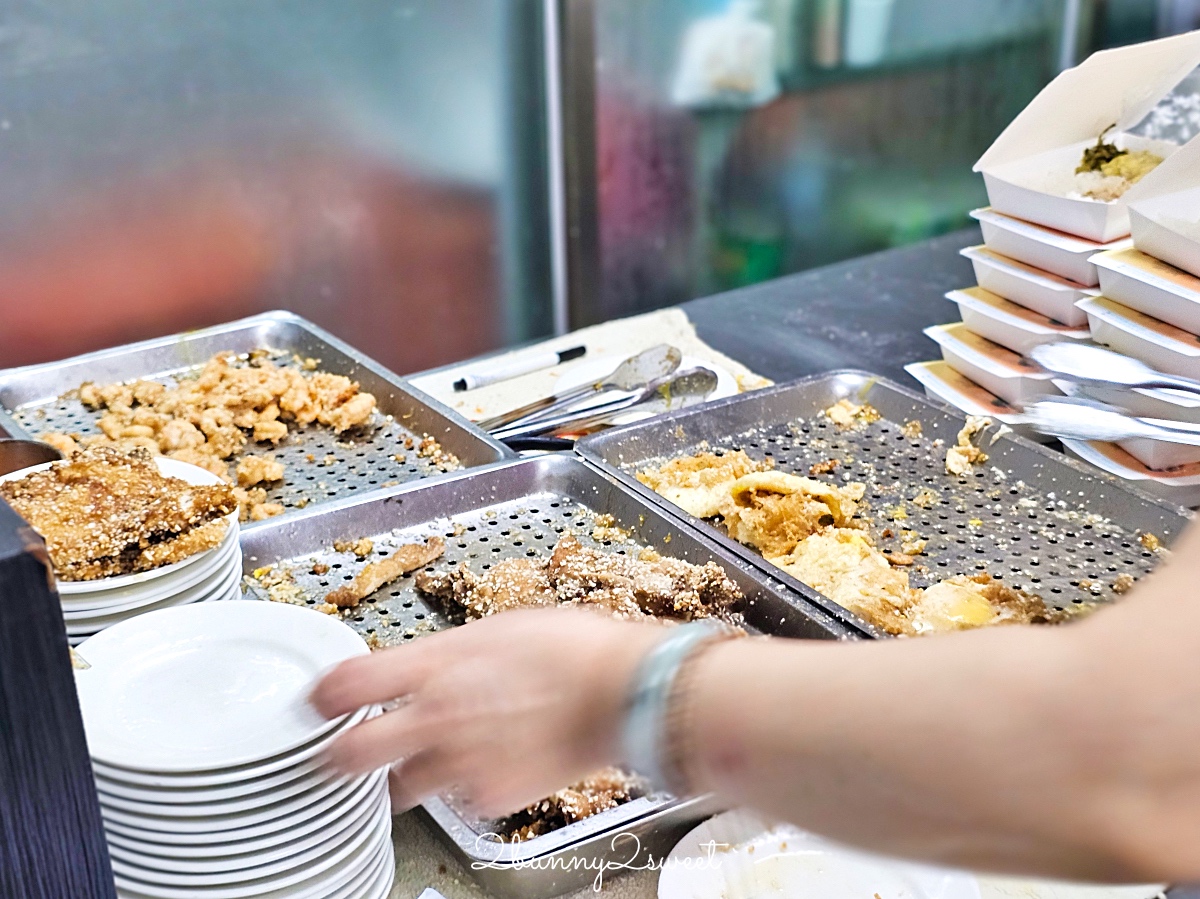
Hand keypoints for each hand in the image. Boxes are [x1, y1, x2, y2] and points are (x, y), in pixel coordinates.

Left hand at [309, 608, 664, 817]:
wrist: (624, 693)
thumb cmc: (569, 649)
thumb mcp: (494, 629)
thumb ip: (443, 655)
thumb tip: (415, 667)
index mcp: (438, 665)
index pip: (349, 684)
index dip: (323, 695)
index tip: (318, 701)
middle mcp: (440, 716)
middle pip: (353, 754)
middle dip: (338, 756)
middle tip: (340, 753)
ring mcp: (463, 763)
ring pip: (401, 788)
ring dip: (407, 774)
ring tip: (433, 755)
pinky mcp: (492, 796)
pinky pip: (459, 800)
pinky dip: (466, 786)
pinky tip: (490, 761)